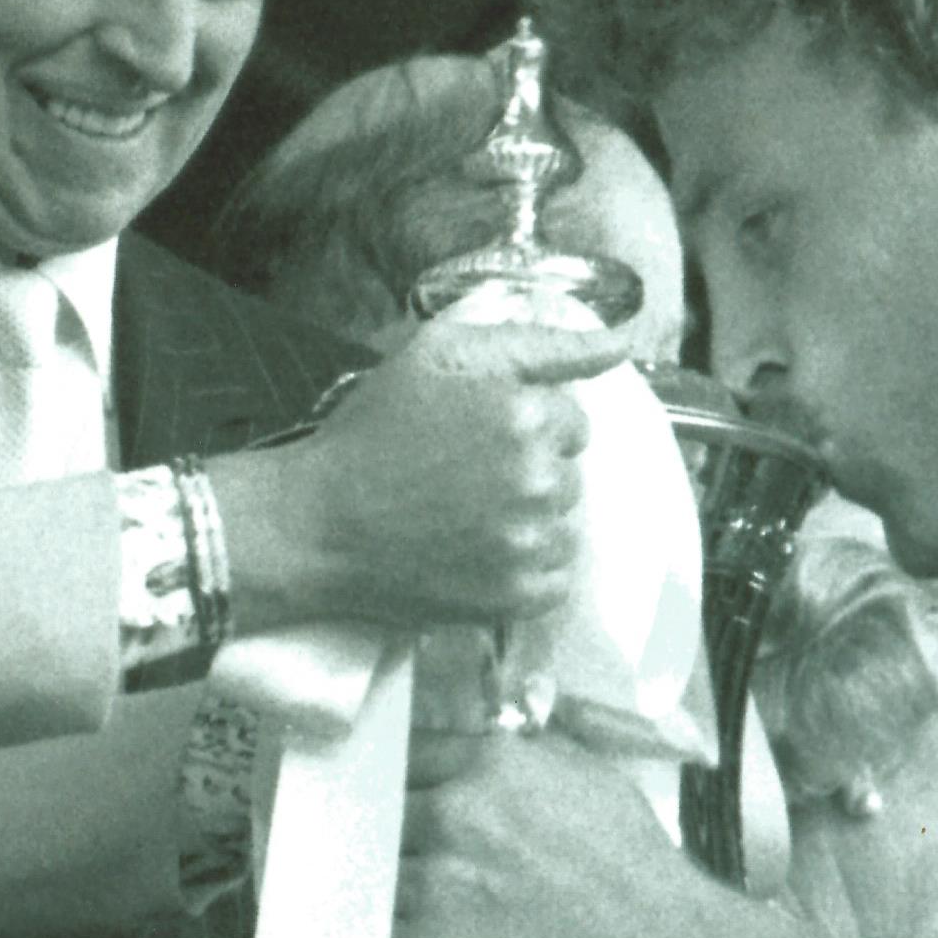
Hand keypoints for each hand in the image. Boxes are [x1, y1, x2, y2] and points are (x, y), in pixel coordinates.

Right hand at [213, 314, 628, 636]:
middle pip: (569, 476)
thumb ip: (538, 343)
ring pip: (565, 528)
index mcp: (527, 413)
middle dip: (528, 475)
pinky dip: (526, 572)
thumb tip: (620, 344)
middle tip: (463, 482)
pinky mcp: (517, 594)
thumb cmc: (372, 432)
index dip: (526, 428)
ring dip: (530, 524)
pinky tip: (477, 556)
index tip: (477, 440)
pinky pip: (555, 580)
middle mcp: (538, 477)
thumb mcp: (440, 354)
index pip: (572, 423)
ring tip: (467, 522)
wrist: (317, 523)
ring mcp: (530, 541)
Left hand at [392, 726, 709, 937]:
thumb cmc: (637, 875)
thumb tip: (495, 738)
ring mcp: (429, 887)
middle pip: (379, 814)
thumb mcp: (592, 778)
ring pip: (372, 877)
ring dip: (389, 892)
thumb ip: (529, 753)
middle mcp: (451, 816)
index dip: (405, 780)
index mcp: (489, 766)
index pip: (405, 755)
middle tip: (419, 860)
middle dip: (395, 836)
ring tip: (423, 910)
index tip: (404, 796)